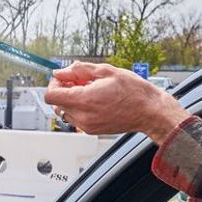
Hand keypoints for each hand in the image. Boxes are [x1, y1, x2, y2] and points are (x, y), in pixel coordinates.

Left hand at [44, 62, 189, 143]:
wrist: (150, 111)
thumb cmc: (134, 92)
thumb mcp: (106, 72)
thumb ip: (79, 70)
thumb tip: (60, 72)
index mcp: (84, 100)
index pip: (50, 95)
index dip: (54, 84)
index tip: (63, 78)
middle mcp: (82, 116)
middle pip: (56, 103)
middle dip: (64, 90)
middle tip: (79, 81)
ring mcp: (86, 125)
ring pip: (65, 111)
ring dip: (71, 100)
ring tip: (89, 91)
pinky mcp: (91, 130)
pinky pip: (75, 118)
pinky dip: (79, 108)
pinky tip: (95, 100)